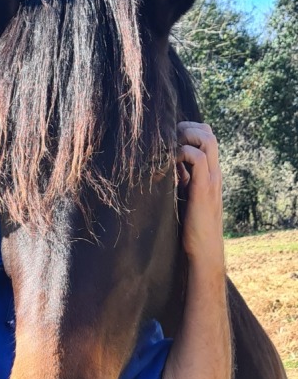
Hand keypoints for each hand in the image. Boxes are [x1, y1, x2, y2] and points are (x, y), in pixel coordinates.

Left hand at [176, 122, 223, 263]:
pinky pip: (198, 158)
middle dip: (187, 128)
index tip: (170, 139)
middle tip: (169, 139)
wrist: (203, 250)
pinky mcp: (204, 189)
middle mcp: (213, 172)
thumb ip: (181, 181)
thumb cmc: (191, 228)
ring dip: (186, 137)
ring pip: (208, 140)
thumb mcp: (185, 197)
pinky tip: (171, 166)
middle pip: (209, 132)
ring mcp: (211, 179)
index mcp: (209, 173)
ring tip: (171, 149)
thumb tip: (166, 167)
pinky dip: (183, 154)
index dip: (189, 131)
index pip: (207, 138)